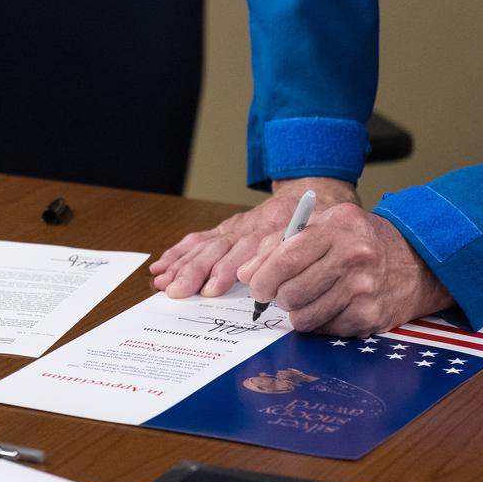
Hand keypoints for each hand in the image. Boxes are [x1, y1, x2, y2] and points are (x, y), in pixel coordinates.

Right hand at [148, 177, 358, 298]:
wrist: (315, 191)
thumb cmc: (320, 224)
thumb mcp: (319, 238)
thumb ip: (298, 257)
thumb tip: (279, 287)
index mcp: (275, 229)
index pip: (247, 251)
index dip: (228, 270)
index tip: (213, 288)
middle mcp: (251, 226)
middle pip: (221, 248)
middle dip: (196, 271)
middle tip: (178, 290)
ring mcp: (237, 226)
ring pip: (207, 244)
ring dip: (183, 264)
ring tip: (163, 281)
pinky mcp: (228, 226)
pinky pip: (201, 238)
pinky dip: (180, 251)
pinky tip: (162, 264)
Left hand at [236, 203, 452, 335]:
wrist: (416, 262)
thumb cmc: (362, 241)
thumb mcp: (327, 227)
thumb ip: (282, 243)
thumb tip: (245, 272)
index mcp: (339, 226)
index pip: (286, 256)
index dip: (263, 276)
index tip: (256, 285)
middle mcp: (353, 256)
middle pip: (290, 292)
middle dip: (278, 297)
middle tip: (282, 293)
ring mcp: (363, 289)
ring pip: (303, 317)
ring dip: (297, 312)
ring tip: (308, 298)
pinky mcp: (369, 317)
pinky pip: (324, 329)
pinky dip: (320, 321)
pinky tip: (332, 305)